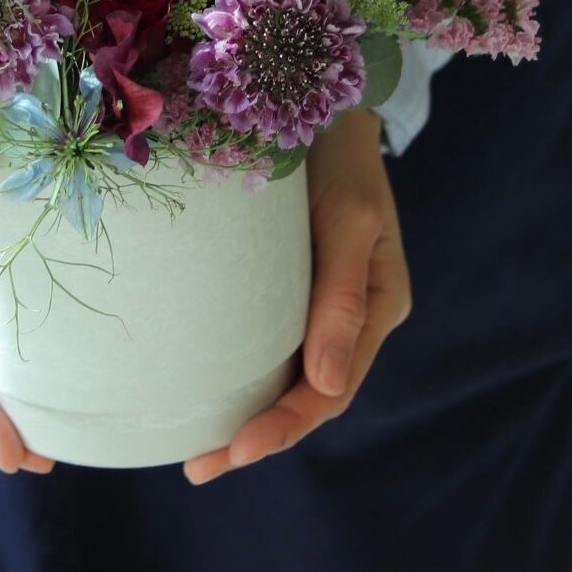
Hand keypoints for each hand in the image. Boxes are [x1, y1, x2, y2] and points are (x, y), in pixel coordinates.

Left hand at [183, 108, 410, 483]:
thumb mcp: (349, 220)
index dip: (284, 428)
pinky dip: (244, 375)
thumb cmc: (340, 158)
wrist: (324, 104)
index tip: (234, 452)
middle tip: (199, 467)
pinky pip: (272, 344)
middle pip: (308, 397)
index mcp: (376, 307)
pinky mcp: (292, 283)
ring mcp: (322, 302)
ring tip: (196, 449)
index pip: (330, 392)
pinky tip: (206, 387)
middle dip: (258, 438)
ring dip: (248, 416)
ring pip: (289, 378)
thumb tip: (327, 387)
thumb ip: (340, 298)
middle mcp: (351, 315)